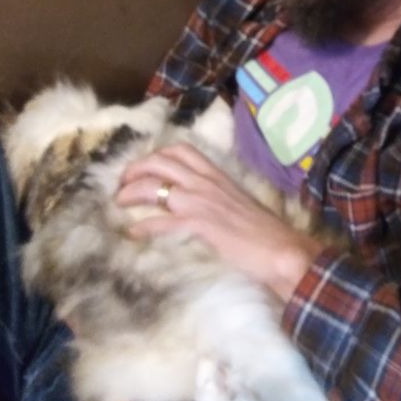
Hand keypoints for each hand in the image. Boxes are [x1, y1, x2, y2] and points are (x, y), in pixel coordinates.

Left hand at [115, 143, 323, 301]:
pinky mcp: (199, 225)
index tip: (143, 167)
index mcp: (217, 175)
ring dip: (131, 193)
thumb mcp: (239, 203)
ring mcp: (201, 202)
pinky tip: (133, 233)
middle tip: (122, 184)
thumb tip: (201, 203)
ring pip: (155, 187)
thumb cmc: (265, 231)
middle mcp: (206, 183)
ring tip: (119, 203)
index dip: (156, 154)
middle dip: (135, 169)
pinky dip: (143, 226)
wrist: (281, 249)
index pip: (181, 150)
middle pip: (160, 162)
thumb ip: (218, 197)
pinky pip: (161, 222)